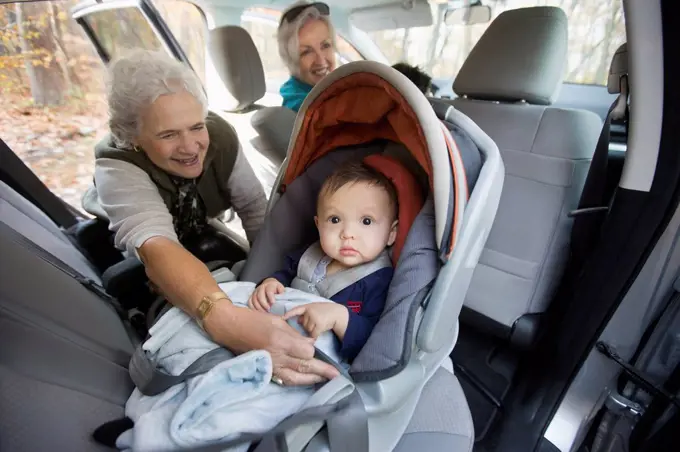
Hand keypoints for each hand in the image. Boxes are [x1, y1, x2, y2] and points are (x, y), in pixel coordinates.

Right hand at [203, 301, 338, 385]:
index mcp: (280, 340)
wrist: (231, 327)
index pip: (306, 352)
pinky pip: (284, 380)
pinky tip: (305, 380)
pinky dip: (296, 381)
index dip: (313, 351)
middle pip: (304, 367)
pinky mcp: (265, 370)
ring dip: (311, 379)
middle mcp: (277, 356)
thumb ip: (294, 334)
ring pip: (295, 378)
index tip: (314, 347)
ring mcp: (270, 365)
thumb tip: (309, 344)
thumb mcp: (277, 321)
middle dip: (322, 371)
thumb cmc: (254, 319)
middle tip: (336, 375)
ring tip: (324, 380)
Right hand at [248, 278, 283, 311]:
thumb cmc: (276, 289)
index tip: (273, 303)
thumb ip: (281, 294)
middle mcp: (261, 288)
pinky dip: (252, 308)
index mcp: (269, 285)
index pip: (269, 291)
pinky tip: (257, 313)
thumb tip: (282, 300)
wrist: (269, 284)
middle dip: (264, 304)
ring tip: (264, 313)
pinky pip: (250, 302)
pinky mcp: (252, 296)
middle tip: (268, 310)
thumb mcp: (281, 289)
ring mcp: (255, 292)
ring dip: (258, 307)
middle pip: (260, 296)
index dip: (271, 297)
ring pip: (254, 300)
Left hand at [283, 302, 347, 338]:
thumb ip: (305, 313)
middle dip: (308, 325)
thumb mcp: (315, 308)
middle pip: (303, 324)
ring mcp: (314, 318)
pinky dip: (316, 335)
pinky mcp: (318, 325)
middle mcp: (309, 311)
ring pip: (308, 330)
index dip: (288, 314)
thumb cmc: (326, 311)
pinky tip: (322, 329)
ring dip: (313, 330)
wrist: (337, 313)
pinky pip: (313, 334)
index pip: (295, 310)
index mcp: (307, 306)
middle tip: (317, 321)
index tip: (281, 318)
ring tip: (320, 324)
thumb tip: (298, 321)